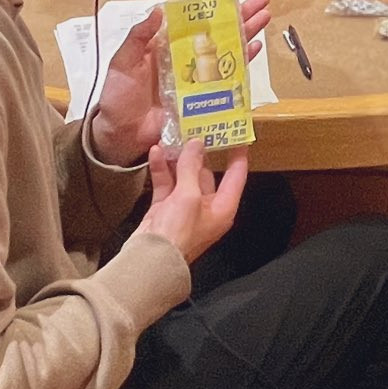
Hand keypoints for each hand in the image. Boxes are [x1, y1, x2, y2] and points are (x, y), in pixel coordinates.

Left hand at [87, 0, 271, 166]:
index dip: (213, 5)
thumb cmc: (118, 96)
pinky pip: (228, 77)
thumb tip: (157, 10)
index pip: (194, 19)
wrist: (122, 133)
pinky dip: (243, 63)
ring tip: (265, 17)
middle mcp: (186, 56)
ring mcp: (197, 76)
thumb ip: (138, 37)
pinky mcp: (204, 96)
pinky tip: (255, 48)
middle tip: (261, 0)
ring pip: (227, 49)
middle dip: (240, 14)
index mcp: (166, 44)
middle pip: (217, 31)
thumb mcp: (122, 62)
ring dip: (247, 33)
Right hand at [134, 140, 249, 262]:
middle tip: (196, 128)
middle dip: (199, 153)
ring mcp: (185, 208)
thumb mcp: (189, 195)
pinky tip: (156, 152)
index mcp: (223, 207)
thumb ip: (192, 167)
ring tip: (173, 137)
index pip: (236, 176)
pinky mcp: (165, 209)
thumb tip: (197, 144)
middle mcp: (207, 207)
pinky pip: (166, 184)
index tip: (238, 135)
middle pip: (206, 174)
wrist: (149, 260)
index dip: (238, 155)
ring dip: (177, 159)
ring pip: (184, 177)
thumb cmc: (178, 232)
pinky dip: (161, 169)